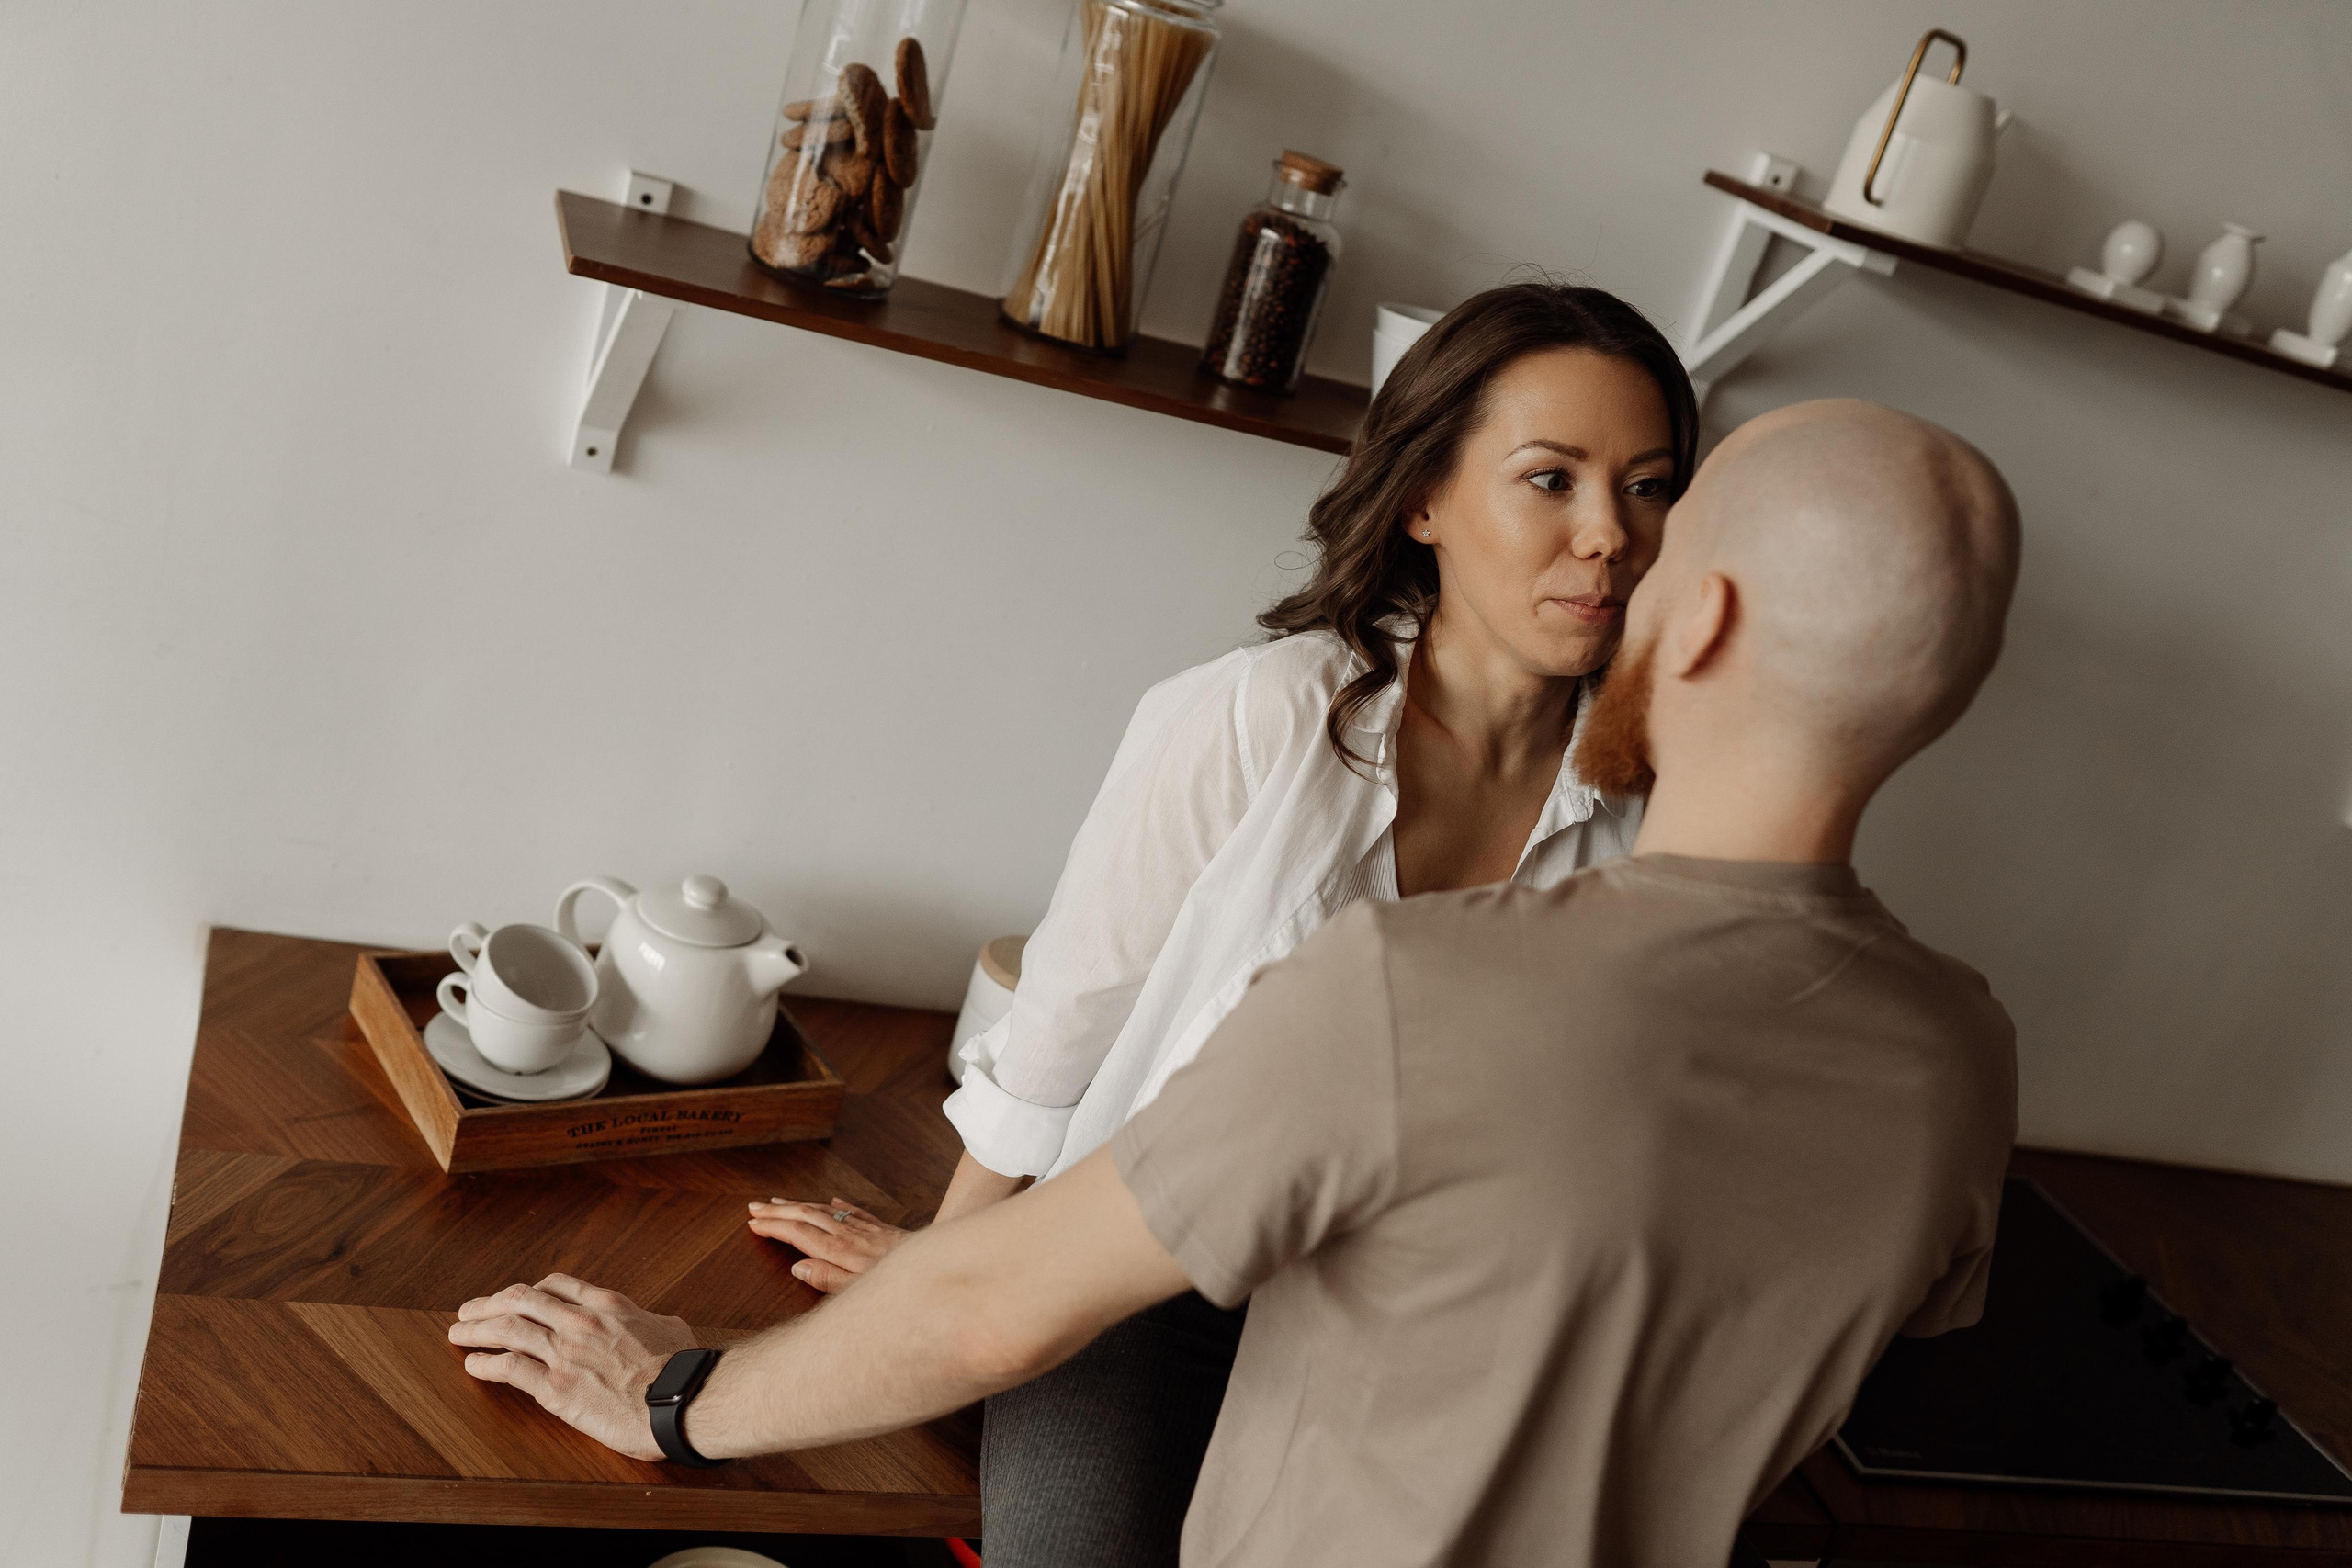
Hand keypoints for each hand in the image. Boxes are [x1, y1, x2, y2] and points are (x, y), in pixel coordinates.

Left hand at [449, 1274, 695, 1460]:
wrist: (679, 1399)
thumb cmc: (682, 1369)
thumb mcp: (670, 1328)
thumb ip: (650, 1321)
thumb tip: (655, 1323)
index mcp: (608, 1305)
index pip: (556, 1286)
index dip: (529, 1290)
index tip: (515, 1297)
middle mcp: (579, 1322)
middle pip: (521, 1300)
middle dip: (489, 1303)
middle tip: (469, 1310)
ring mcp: (564, 1353)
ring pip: (507, 1329)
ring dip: (477, 1329)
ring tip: (459, 1333)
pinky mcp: (555, 1388)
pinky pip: (509, 1369)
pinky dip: (486, 1363)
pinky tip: (474, 1364)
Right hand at [748, 1196, 907, 1291]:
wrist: (934, 1265)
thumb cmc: (896, 1284)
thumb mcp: (857, 1290)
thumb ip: (826, 1278)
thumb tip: (797, 1267)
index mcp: (839, 1250)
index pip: (798, 1234)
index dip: (774, 1228)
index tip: (754, 1224)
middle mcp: (848, 1234)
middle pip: (805, 1216)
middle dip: (778, 1211)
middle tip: (754, 1207)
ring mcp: (864, 1228)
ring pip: (824, 1210)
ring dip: (799, 1204)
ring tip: (779, 1201)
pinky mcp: (880, 1228)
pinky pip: (852, 1211)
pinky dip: (836, 1205)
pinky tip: (830, 1200)